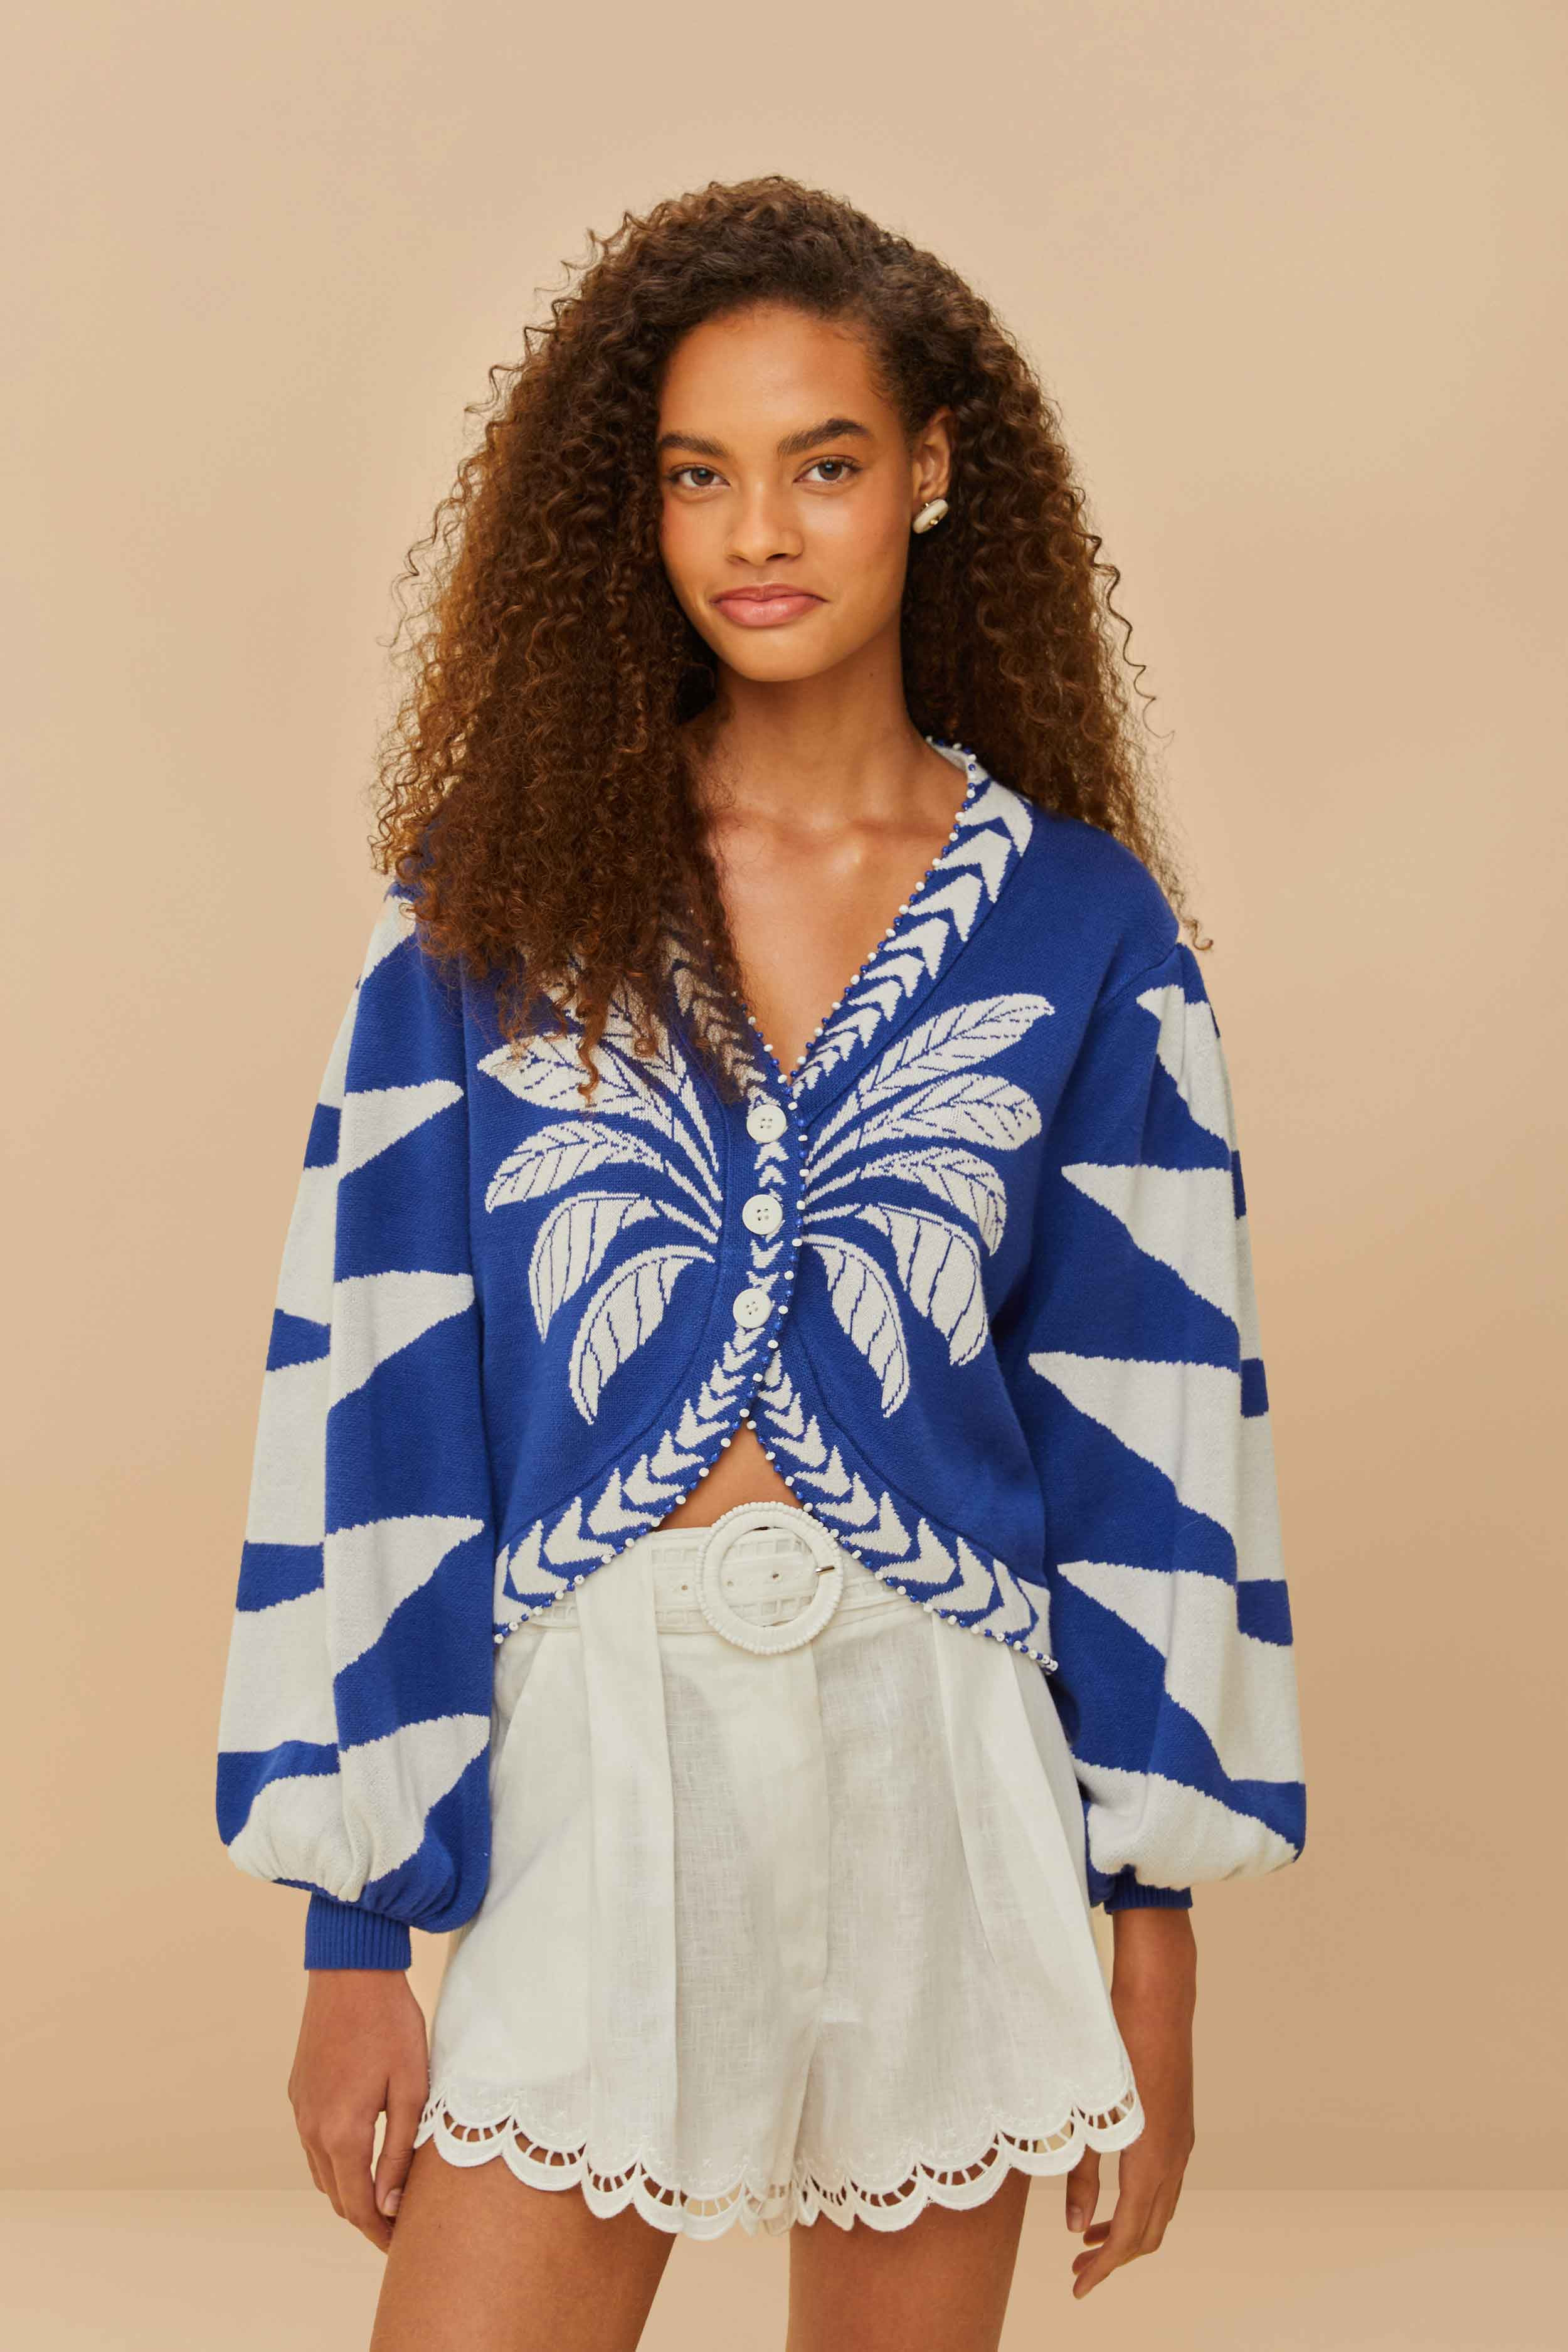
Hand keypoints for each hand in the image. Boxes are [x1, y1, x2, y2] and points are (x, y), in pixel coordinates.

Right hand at [288, 1967, 429, 2251]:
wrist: (351, 1971)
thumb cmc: (390, 2025)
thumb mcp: (411, 2089)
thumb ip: (400, 2153)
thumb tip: (391, 2206)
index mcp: (342, 2133)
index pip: (358, 2207)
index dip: (380, 2233)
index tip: (403, 2245)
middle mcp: (312, 2129)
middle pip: (336, 2197)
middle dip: (366, 2217)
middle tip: (398, 2227)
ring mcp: (300, 2111)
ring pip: (322, 2173)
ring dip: (349, 2191)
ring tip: (383, 2196)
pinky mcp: (298, 2092)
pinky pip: (313, 2144)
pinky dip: (334, 2162)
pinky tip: (360, 2154)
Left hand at [1063, 1905, 1196, 2298]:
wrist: (1158, 1995)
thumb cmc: (1117, 2043)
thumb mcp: (1090, 2110)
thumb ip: (1082, 2170)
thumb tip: (1075, 2226)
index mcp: (1152, 2156)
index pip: (1131, 2235)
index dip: (1105, 2268)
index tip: (1079, 2288)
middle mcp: (1175, 2154)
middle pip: (1151, 2230)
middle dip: (1116, 2258)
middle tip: (1078, 2271)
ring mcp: (1181, 2138)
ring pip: (1161, 2208)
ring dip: (1129, 2232)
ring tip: (1088, 2241)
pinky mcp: (1177, 2122)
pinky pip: (1165, 2182)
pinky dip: (1140, 2204)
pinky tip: (1114, 2196)